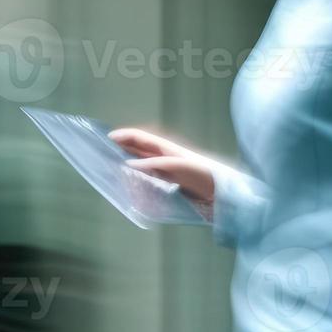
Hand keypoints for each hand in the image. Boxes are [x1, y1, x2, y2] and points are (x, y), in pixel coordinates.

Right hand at [109, 127, 223, 209]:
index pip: (140, 138)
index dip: (123, 136)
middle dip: (121, 153)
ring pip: (142, 170)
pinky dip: (139, 188)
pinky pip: (149, 185)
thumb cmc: (207, 176)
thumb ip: (156, 164)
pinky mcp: (171, 188)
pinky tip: (135, 195)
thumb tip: (130, 164)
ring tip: (116, 180)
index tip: (106, 139)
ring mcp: (167, 174)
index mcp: (167, 149)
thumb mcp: (180, 167)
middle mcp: (165, 159)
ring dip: (129, 174)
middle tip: (104, 160)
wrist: (227, 195)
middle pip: (138, 152)